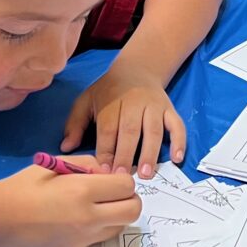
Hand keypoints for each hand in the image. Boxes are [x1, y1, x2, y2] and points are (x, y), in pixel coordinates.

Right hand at [0, 162, 140, 246]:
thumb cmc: (23, 187)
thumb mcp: (55, 164)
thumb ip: (87, 164)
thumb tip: (108, 173)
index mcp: (83, 191)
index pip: (127, 186)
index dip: (122, 180)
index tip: (109, 179)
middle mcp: (88, 217)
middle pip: (133, 211)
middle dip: (128, 200)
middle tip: (112, 195)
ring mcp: (83, 238)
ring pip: (119, 227)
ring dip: (115, 216)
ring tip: (95, 208)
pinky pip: (98, 239)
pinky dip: (96, 229)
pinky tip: (77, 221)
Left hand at [62, 63, 185, 176]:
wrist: (137, 69)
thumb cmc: (108, 91)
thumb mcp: (87, 100)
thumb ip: (75, 123)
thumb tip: (66, 146)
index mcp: (111, 101)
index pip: (108, 128)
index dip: (106, 150)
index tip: (104, 171)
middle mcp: (134, 103)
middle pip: (131, 130)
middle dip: (126, 154)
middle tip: (123, 176)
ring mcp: (154, 106)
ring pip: (154, 130)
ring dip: (150, 152)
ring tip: (147, 174)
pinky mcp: (169, 109)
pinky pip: (177, 125)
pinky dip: (179, 141)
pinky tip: (177, 158)